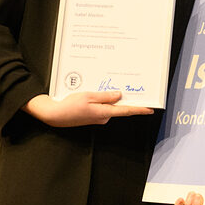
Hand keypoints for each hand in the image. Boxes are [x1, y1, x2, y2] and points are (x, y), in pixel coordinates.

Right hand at [24, 91, 152, 127]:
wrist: (54, 115)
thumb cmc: (69, 106)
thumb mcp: (88, 96)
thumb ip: (105, 96)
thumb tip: (119, 96)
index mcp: (104, 113)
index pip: (126, 111)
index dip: (139, 109)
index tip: (150, 109)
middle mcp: (103, 117)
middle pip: (117, 106)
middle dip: (121, 97)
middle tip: (127, 86)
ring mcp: (97, 118)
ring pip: (108, 105)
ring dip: (108, 97)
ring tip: (101, 86)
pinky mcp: (91, 116)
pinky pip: (100, 106)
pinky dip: (100, 100)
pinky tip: (92, 93)